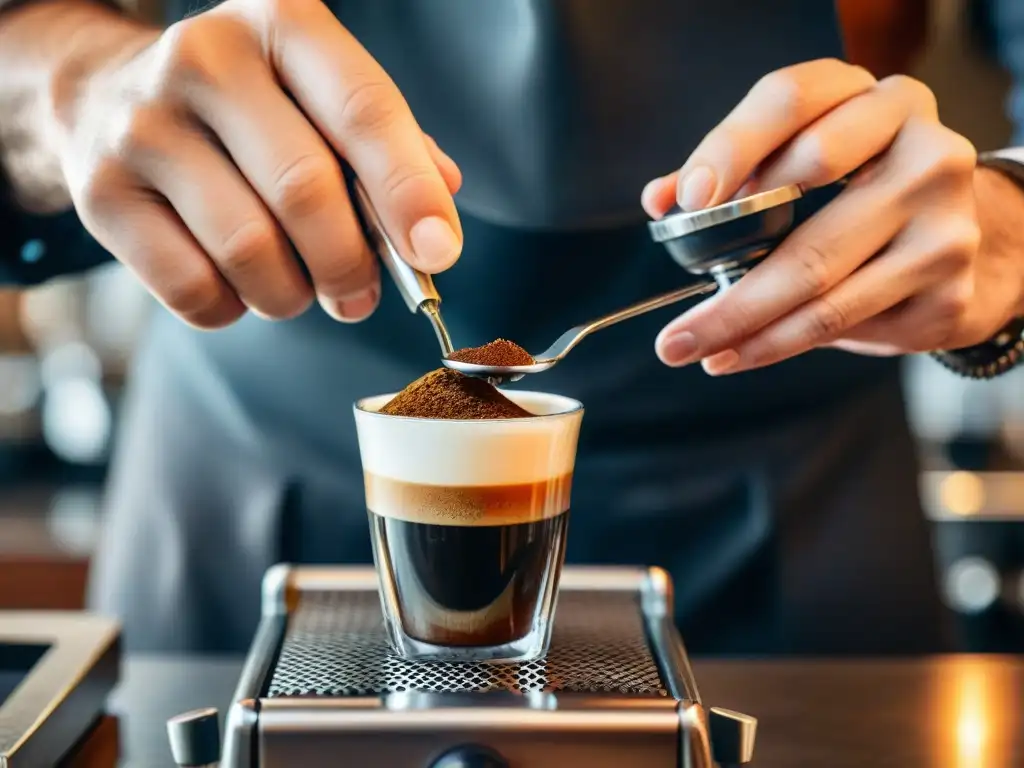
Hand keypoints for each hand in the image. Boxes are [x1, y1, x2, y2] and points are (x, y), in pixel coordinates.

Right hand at [48, 0, 461, 327]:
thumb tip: (436, 223)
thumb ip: (386, 149)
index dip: (408, 192)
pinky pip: (193, 288)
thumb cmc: (250, 109)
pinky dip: (233, 308)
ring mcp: (144, 125)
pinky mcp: (101, 194)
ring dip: (292, 294)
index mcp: (283, 24)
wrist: (110, 96)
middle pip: (305, 191)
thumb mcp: (319, 94)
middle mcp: (205, 59)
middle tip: (360, 294)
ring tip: (297, 287)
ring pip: (250, 251)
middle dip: (350, 264)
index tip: (437, 254)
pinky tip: (238, 285)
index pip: (364, 112)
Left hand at [641, 58, 1023, 374]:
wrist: (970, 234)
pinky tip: (745, 351)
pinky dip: (783, 344)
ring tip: (694, 351)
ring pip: (824, 294)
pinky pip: (846, 326)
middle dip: (731, 297)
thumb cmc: (867, 188)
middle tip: (674, 335)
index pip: (794, 105)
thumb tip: (661, 200)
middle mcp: (925, 154)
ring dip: (748, 332)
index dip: (733, 148)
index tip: (687, 201)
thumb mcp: (812, 156)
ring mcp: (945, 226)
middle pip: (808, 235)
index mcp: (881, 101)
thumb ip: (737, 172)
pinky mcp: (947, 291)